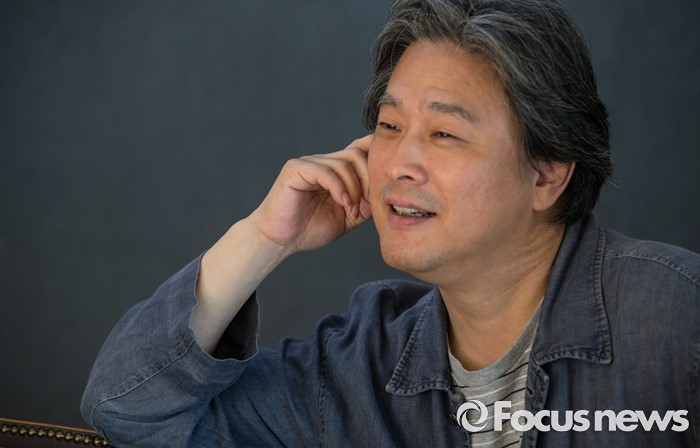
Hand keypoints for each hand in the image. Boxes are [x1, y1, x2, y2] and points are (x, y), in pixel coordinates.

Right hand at [248, 135, 372, 254]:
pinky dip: (339, 187)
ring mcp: (309, 163)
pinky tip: (342, 203)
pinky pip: (325, 171)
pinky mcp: (296, 169)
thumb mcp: (348, 217)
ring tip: (351, 210)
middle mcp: (323, 162)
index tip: (384, 186)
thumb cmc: (310, 229)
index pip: (360, 149)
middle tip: (368, 204)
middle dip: (369, 179)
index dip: (375, 160)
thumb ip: (365, 203)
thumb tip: (385, 194)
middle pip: (357, 154)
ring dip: (354, 188)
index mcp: (335, 170)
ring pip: (344, 163)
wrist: (280, 240)